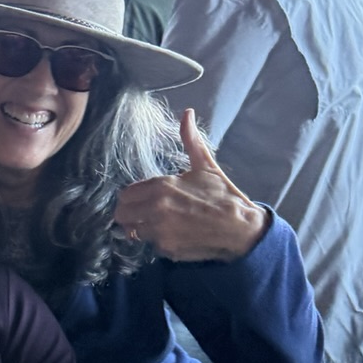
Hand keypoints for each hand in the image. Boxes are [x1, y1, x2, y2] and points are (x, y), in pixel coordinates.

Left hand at [111, 109, 267, 260]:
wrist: (241, 228)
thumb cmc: (223, 196)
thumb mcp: (205, 165)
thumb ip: (190, 140)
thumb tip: (187, 113)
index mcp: (162, 186)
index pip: (125, 194)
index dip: (132, 197)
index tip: (141, 198)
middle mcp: (156, 209)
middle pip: (121, 215)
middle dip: (129, 214)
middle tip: (142, 213)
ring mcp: (160, 232)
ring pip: (133, 231)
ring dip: (142, 228)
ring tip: (159, 224)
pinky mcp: (167, 249)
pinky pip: (151, 246)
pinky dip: (158, 241)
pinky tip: (174, 235)